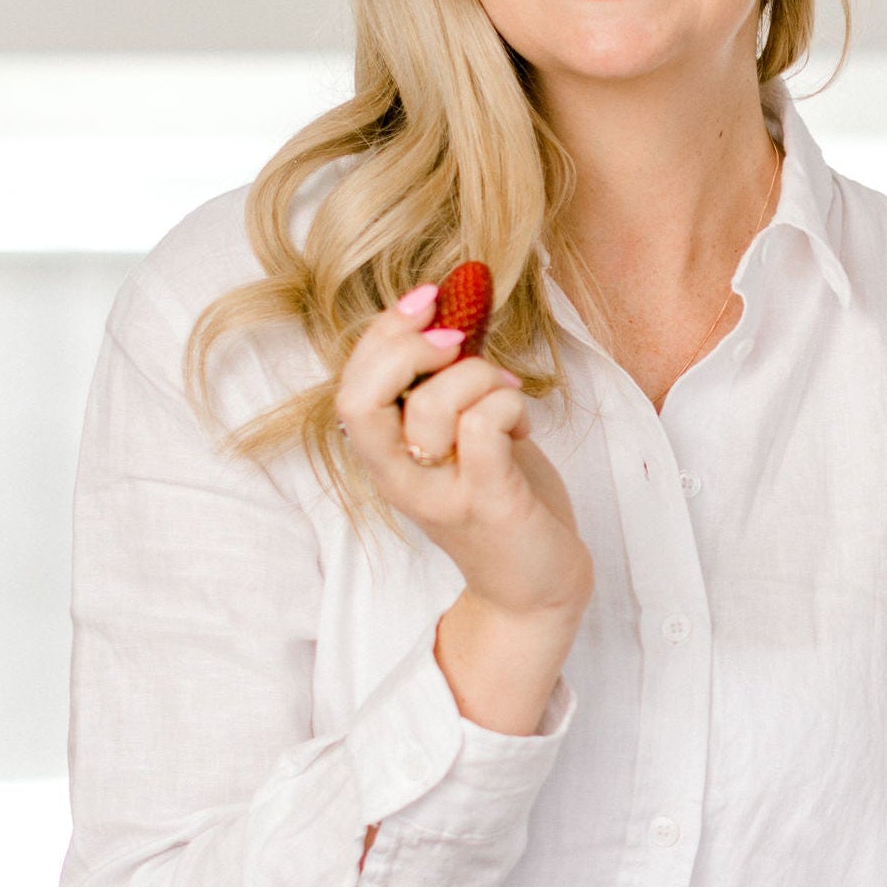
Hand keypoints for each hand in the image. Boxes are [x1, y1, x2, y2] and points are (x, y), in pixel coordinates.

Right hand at [337, 286, 592, 733]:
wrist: (535, 587)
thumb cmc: (499, 497)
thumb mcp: (457, 434)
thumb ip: (441, 385)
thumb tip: (446, 310)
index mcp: (387, 458)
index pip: (350, 387)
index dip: (382, 333)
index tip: (430, 300)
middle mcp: (402, 479)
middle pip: (361, 399)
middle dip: (407, 348)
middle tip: (456, 340)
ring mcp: (442, 494)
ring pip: (435, 403)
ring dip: (483, 378)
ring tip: (506, 398)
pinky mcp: (488, 502)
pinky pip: (483, 426)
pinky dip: (508, 405)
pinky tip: (521, 426)